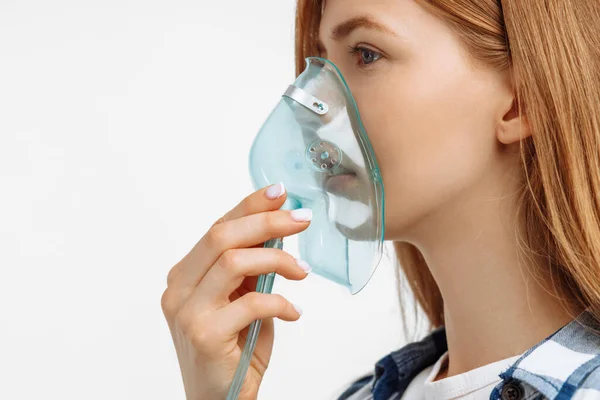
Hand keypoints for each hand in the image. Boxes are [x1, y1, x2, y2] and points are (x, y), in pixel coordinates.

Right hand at [161, 183, 312, 399]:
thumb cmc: (234, 349)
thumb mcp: (244, 299)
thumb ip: (253, 268)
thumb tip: (280, 228)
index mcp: (185, 274)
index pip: (217, 227)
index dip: (250, 206)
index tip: (280, 192)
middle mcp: (178, 288)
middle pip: (222, 237)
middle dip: (266, 222)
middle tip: (301, 220)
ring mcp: (187, 311)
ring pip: (233, 262)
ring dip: (277, 260)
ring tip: (302, 272)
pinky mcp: (203, 334)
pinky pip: (250, 304)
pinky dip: (281, 303)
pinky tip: (293, 312)